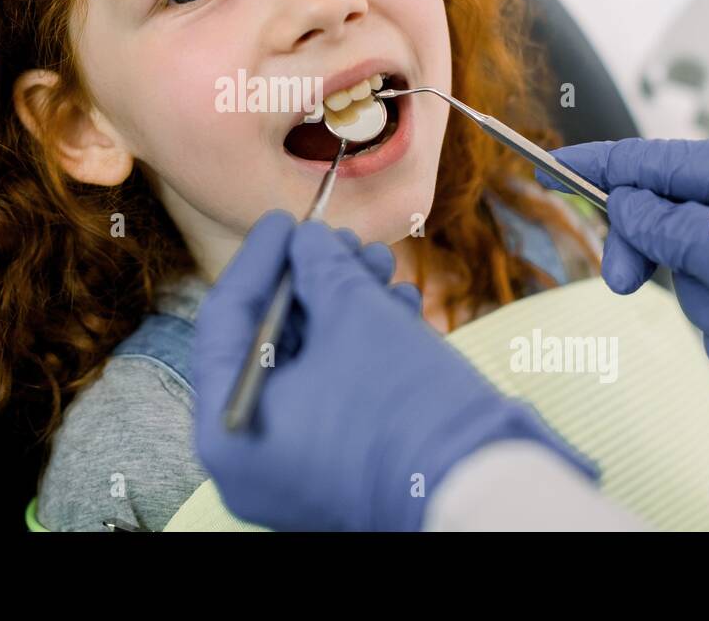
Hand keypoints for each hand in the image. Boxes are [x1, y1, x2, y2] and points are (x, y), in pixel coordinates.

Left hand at [192, 210, 597, 530]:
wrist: (483, 489)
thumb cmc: (403, 406)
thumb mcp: (352, 314)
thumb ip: (318, 266)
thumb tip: (307, 241)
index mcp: (227, 429)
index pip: (225, 322)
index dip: (259, 259)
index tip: (285, 219)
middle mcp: (250, 459)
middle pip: (270, 343)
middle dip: (315, 281)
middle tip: (347, 241)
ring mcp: (294, 470)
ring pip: (310, 364)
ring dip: (347, 305)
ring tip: (383, 266)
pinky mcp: (339, 470)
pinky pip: (336, 394)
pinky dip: (363, 347)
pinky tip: (399, 306)